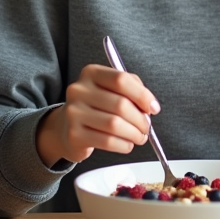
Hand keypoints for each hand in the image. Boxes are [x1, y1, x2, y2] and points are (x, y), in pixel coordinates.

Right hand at [36, 64, 160, 167]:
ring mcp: (74, 112)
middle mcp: (78, 90)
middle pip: (120, 104)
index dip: (142, 95)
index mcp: (91, 73)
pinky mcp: (74, 134)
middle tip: (147, 127)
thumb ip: (132, 89)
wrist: (66, 127)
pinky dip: (124, 145)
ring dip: (134, 134)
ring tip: (140, 137)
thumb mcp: (111, 89)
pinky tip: (127, 144)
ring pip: (115, 125)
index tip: (153, 108)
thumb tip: (150, 105)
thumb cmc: (96, 107)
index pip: (121, 80)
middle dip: (140, 119)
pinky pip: (107, 141)